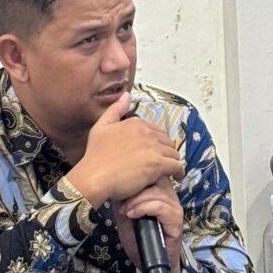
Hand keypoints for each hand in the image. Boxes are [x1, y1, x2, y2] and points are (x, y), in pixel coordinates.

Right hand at [66, 93, 184, 207]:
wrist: (93, 177)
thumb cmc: (95, 155)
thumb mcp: (100, 126)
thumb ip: (115, 109)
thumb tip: (127, 95)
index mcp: (136, 123)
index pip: (157, 131)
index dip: (157, 142)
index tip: (155, 152)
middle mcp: (147, 132)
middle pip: (167, 142)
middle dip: (166, 152)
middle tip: (163, 162)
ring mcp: (153, 148)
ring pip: (174, 154)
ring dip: (172, 162)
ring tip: (169, 171)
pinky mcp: (157, 165)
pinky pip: (177, 166)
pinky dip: (179, 172)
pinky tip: (176, 177)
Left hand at [112, 176, 183, 272]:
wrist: (148, 261)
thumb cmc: (138, 238)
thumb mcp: (126, 214)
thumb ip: (124, 198)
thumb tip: (113, 183)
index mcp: (160, 191)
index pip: (153, 172)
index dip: (136, 177)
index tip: (120, 189)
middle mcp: (170, 196)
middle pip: (155, 179)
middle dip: (134, 189)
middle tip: (122, 203)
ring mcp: (175, 208)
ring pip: (157, 193)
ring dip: (137, 201)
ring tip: (126, 211)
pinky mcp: (176, 220)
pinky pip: (161, 207)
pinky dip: (144, 208)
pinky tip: (132, 215)